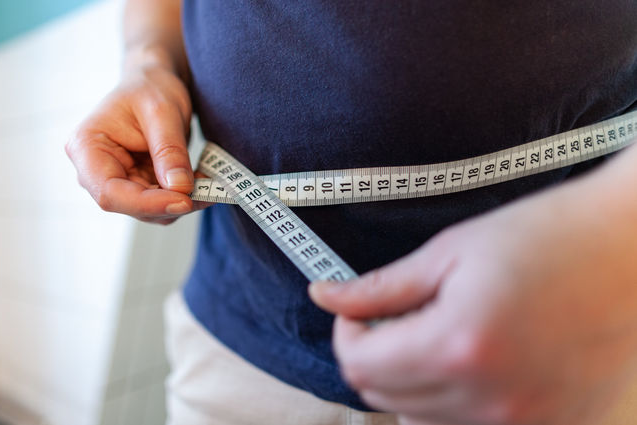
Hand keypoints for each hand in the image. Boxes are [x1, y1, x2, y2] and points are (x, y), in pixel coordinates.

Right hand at [66, 60, 203, 224]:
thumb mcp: (163, 112)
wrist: (154, 83)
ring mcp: (116, 182)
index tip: (184, 200)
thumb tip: (180, 189)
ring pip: (148, 211)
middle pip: (129, 206)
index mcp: (86, 147)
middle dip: (169, 204)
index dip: (146, 203)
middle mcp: (94, 171)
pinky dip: (183, 198)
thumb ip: (169, 150)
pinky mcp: (137, 187)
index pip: (109, 192)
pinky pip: (161, 204)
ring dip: (180, 203)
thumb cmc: (150, 88)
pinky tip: (201, 182)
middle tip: (208, 191)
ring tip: (208, 182)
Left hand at [310, 175, 636, 424]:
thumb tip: (324, 296)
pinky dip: (454, 402)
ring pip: (422, 421)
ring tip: (442, 335)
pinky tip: (475, 359)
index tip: (361, 312)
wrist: (630, 250)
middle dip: (376, 356)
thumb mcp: (450, 252)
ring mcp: (524, 422)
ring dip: (412, 383)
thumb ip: (380, 287)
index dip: (348, 333)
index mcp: (457, 346)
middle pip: (384, 399)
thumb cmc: (546, 236)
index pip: (358, 366)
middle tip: (402, 317)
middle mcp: (489, 399)